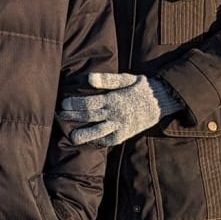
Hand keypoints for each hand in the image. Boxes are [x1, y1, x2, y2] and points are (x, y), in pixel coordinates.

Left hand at [59, 72, 179, 146]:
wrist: (161, 102)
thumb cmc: (140, 88)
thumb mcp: (126, 79)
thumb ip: (108, 79)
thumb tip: (89, 78)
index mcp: (114, 99)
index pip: (90, 103)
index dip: (75, 104)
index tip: (64, 104)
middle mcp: (115, 114)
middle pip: (90, 117)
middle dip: (73, 117)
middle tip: (60, 116)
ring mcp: (119, 126)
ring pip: (98, 132)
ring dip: (83, 134)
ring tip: (71, 137)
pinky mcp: (123, 135)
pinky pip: (107, 140)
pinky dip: (97, 141)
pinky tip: (87, 140)